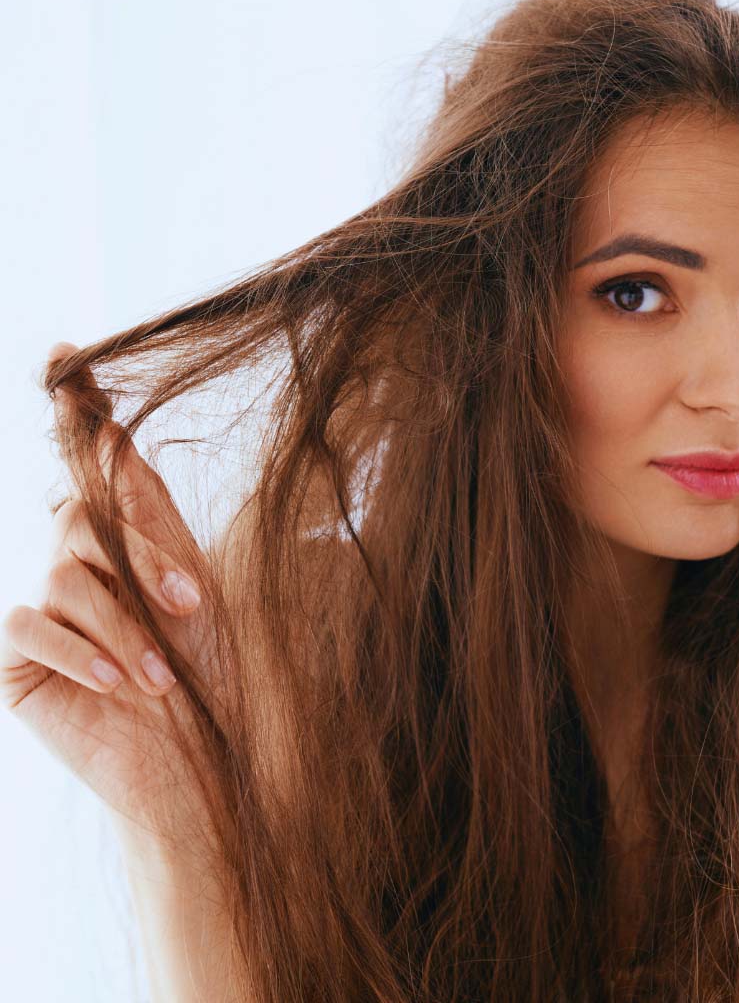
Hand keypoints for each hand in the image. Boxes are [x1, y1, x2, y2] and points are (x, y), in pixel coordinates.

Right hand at [2, 342, 217, 852]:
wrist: (214, 770)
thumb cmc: (239, 687)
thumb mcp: (256, 600)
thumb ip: (263, 536)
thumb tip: (326, 476)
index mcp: (150, 541)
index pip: (108, 465)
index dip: (84, 412)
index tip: (71, 351)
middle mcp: (96, 565)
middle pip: (85, 512)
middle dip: (142, 553)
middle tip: (194, 604)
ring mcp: (55, 611)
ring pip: (64, 574)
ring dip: (122, 620)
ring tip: (163, 672)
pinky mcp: (24, 661)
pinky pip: (28, 626)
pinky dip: (79, 648)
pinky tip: (121, 681)